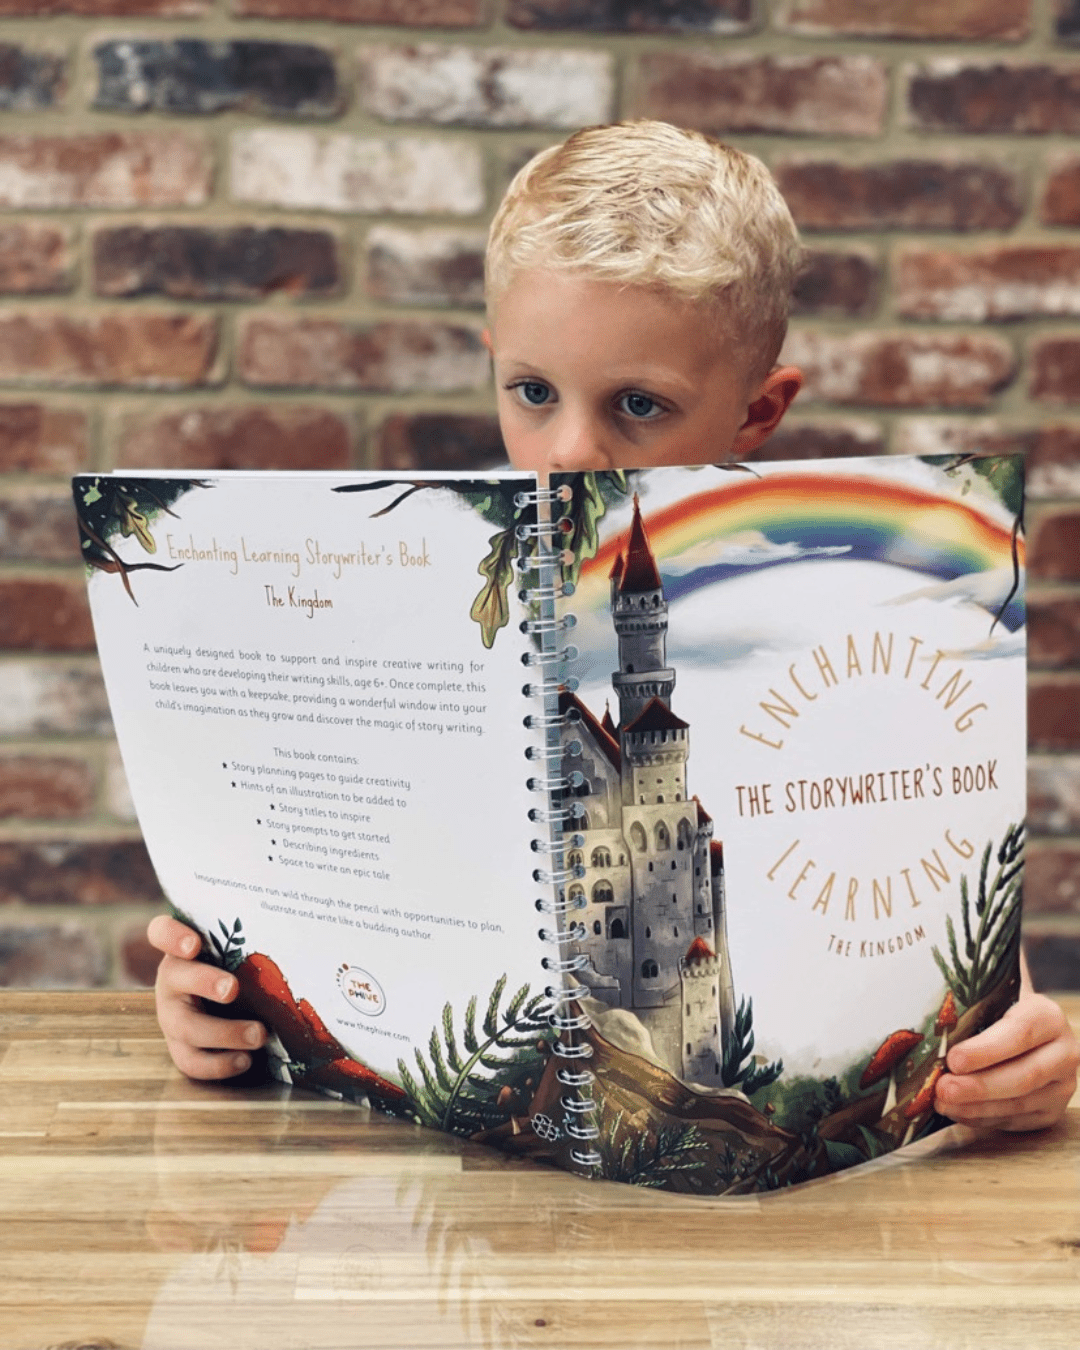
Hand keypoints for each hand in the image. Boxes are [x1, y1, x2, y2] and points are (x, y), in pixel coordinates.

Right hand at [147, 914, 266, 1080]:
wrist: (216, 999)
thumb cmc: (231, 964)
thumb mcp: (232, 947)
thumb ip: (246, 936)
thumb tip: (284, 927)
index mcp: (179, 950)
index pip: (162, 932)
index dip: (172, 936)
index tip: (193, 943)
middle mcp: (171, 981)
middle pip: (176, 979)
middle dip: (205, 983)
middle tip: (232, 989)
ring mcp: (171, 1017)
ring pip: (186, 1027)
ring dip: (223, 1033)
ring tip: (258, 1035)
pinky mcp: (181, 1047)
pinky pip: (192, 1061)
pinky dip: (220, 1064)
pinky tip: (246, 1059)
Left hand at [935, 991, 1078, 1131]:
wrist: (1025, 1032)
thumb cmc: (997, 1010)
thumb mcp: (990, 996)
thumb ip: (968, 1001)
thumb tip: (922, 1012)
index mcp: (1047, 1016)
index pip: (1020, 1033)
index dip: (986, 1050)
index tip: (953, 1059)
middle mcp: (1063, 1052)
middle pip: (1023, 1075)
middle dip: (979, 1086)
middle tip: (943, 1088)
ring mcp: (1061, 1085)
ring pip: (1020, 1103)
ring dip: (977, 1107)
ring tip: (943, 1103)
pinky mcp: (1051, 1111)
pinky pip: (1015, 1119)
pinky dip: (983, 1118)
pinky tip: (958, 1112)